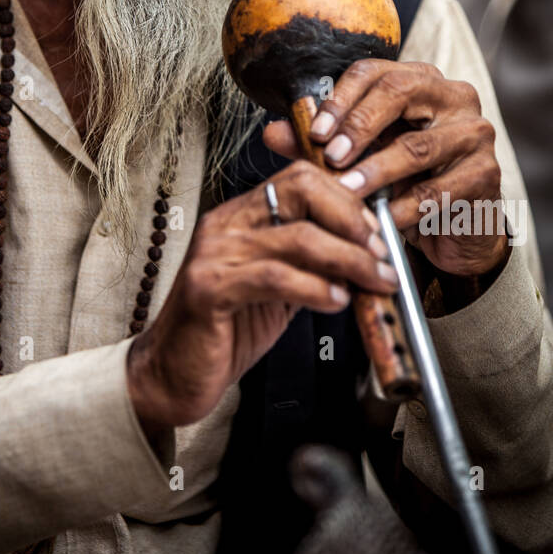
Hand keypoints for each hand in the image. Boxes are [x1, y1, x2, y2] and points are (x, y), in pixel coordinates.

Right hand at [126, 160, 398, 437]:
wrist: (171, 375)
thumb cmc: (224, 331)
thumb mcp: (276, 288)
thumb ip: (311, 264)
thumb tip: (365, 254)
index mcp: (241, 216)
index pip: (300, 177)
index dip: (347, 201)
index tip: (377, 234)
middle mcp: (226, 224)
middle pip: (301, 190)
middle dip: (352, 221)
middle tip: (381, 255)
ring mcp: (215, 253)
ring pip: (299, 237)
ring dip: (350, 261)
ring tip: (374, 283)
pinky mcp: (210, 288)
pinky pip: (276, 278)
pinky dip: (317, 288)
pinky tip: (337, 302)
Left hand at [265, 59, 506, 278]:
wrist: (454, 227)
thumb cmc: (405, 182)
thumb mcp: (362, 158)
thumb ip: (321, 144)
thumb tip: (273, 133)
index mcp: (419, 80)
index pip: (374, 71)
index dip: (340, 98)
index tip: (314, 131)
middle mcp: (453, 96)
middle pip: (400, 92)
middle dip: (359, 125)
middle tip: (329, 155)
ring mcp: (475, 133)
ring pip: (418, 146)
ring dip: (376, 171)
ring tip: (346, 190)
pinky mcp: (487, 173)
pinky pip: (440, 190)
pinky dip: (407, 207)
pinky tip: (383, 219)